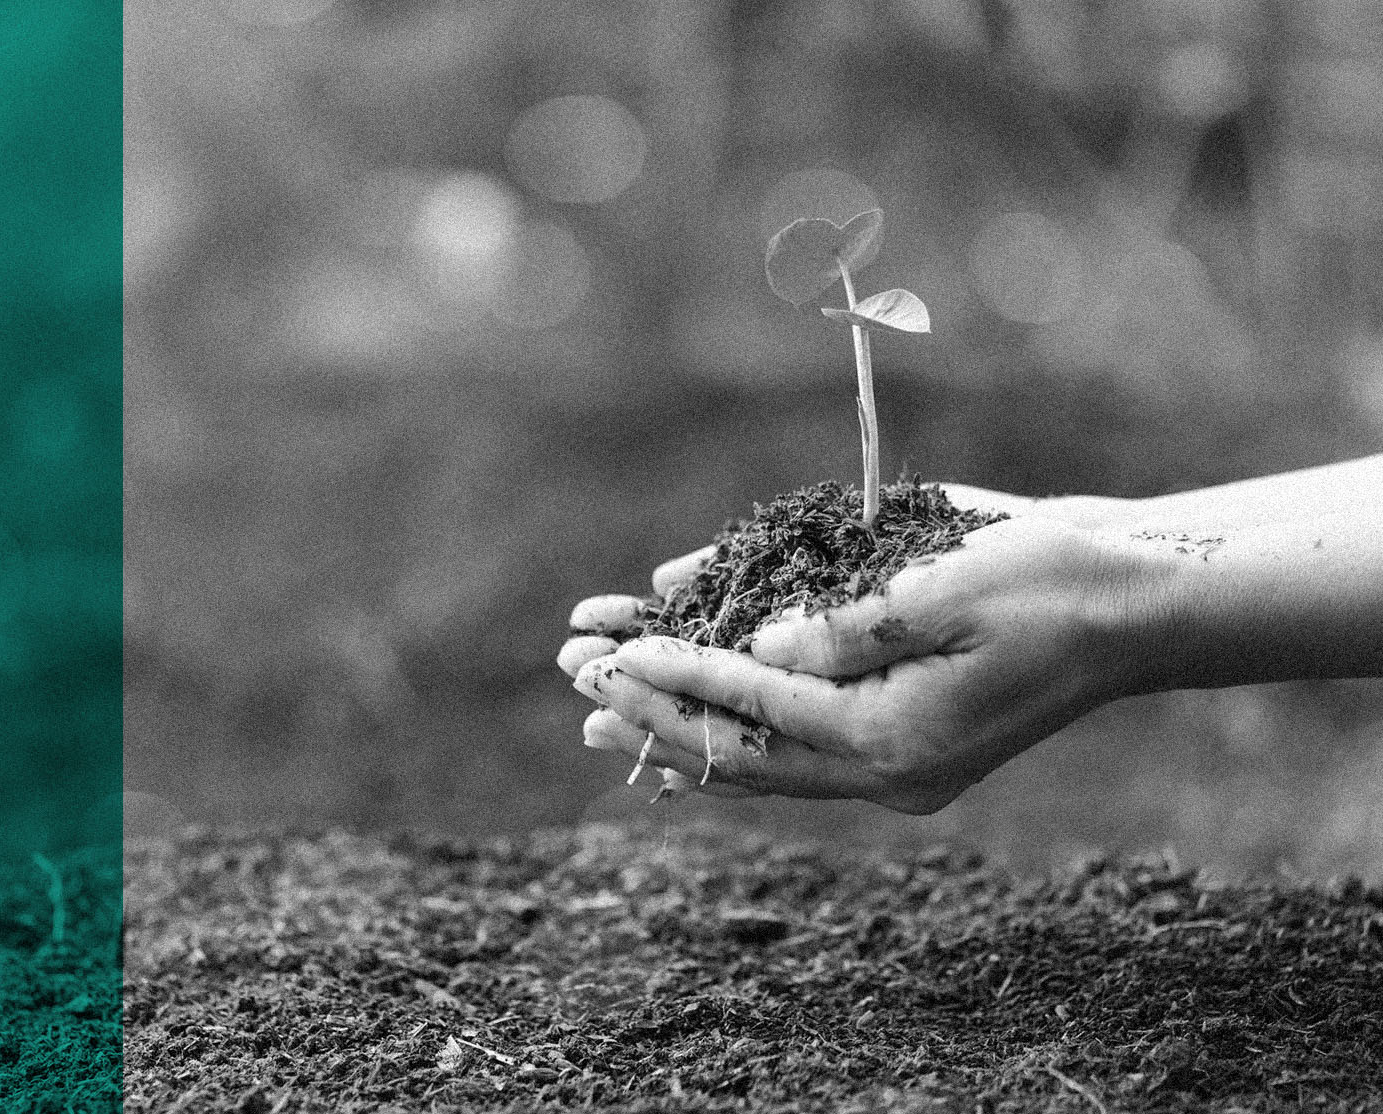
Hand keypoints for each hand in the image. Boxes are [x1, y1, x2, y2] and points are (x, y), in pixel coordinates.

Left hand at [566, 514, 1147, 811]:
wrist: (1123, 605)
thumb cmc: (1046, 581)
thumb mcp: (948, 587)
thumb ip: (846, 627)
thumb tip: (754, 652)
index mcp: (894, 740)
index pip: (757, 712)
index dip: (676, 679)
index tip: (607, 660)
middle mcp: (882, 767)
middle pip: (741, 747)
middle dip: (653, 711)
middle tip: (574, 684)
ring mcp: (889, 759)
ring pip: (759, 751)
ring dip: (677, 722)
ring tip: (595, 710)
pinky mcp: (894, 732)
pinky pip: (795, 733)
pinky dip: (734, 710)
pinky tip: (681, 687)